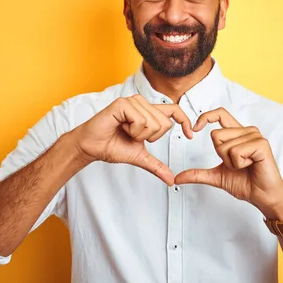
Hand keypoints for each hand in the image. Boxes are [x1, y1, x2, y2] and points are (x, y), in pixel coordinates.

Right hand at [70, 94, 192, 185]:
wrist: (92, 147)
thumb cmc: (112, 146)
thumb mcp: (140, 157)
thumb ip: (156, 165)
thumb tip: (171, 180)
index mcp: (148, 113)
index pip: (174, 111)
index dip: (185, 121)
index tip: (190, 135)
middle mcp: (142, 104)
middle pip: (165, 123)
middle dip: (150, 137)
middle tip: (132, 136)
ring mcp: (132, 102)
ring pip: (153, 123)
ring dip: (139, 134)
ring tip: (124, 131)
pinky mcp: (123, 103)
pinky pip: (140, 120)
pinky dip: (132, 130)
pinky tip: (120, 127)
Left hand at [174, 108, 282, 218]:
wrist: (263, 196)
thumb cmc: (246, 183)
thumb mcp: (217, 177)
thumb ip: (198, 174)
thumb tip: (178, 177)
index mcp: (237, 134)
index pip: (219, 114)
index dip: (205, 117)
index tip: (194, 129)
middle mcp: (246, 131)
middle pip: (216, 135)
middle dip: (221, 155)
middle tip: (237, 164)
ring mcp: (255, 136)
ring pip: (225, 145)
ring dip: (231, 162)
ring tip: (245, 166)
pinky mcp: (261, 144)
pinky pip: (236, 151)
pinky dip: (239, 163)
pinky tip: (251, 166)